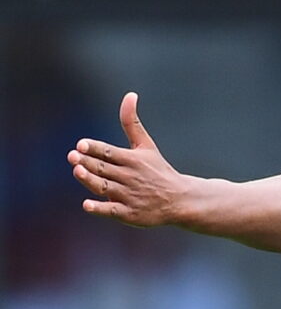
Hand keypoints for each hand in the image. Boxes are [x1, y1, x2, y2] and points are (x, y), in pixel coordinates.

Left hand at [67, 92, 188, 226]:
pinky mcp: (129, 213)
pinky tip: (87, 204)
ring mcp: (129, 196)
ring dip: (91, 180)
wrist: (180, 200)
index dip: (94, 148)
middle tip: (72, 155)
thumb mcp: (146, 145)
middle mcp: (129, 177)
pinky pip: (111, 210)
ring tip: (78, 171)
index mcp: (133, 160)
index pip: (109, 152)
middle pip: (104, 168)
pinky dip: (100, 207)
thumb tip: (129, 95)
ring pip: (104, 187)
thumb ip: (132, 122)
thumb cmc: (158, 170)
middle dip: (88, 162)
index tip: (81, 144)